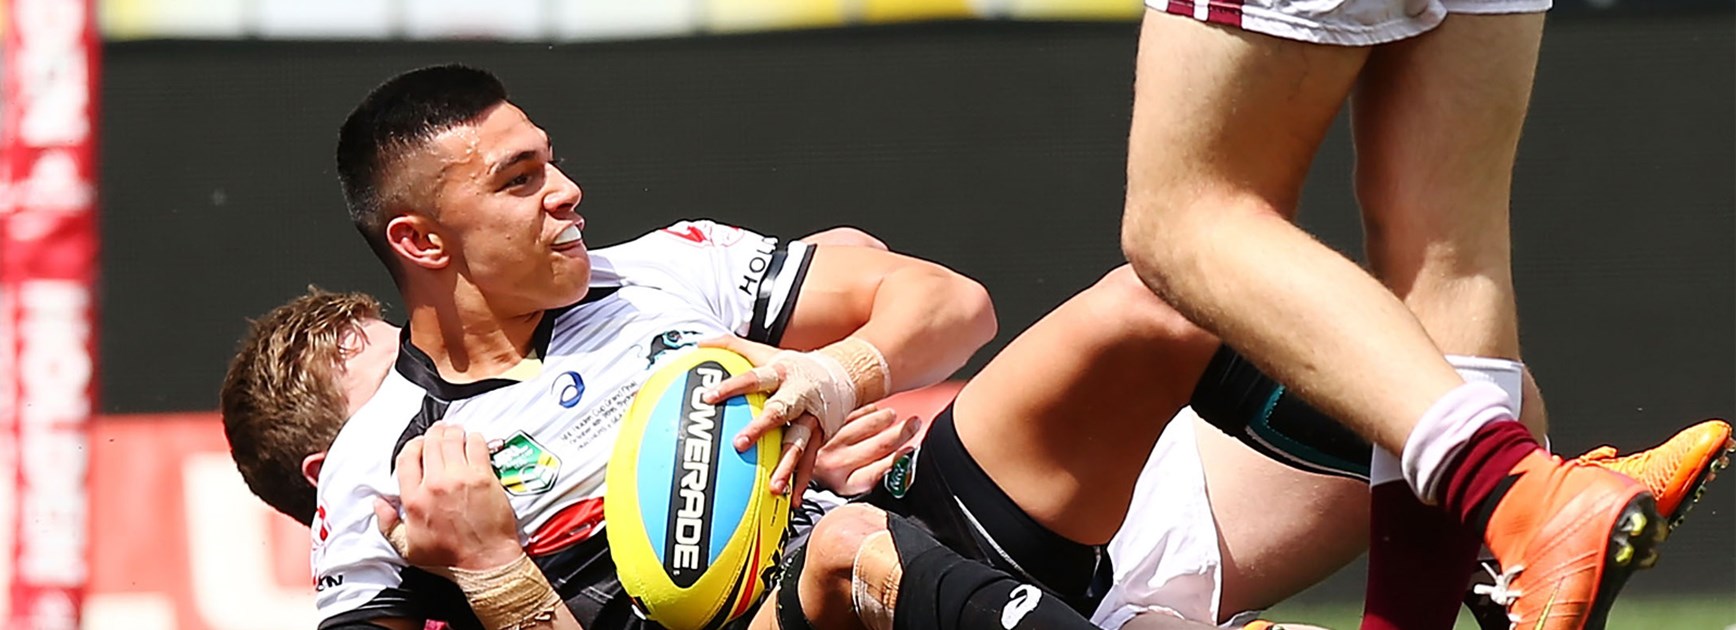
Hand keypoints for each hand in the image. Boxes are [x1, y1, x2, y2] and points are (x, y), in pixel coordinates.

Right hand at [374, 424, 521, 572]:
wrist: (485, 562)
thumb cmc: (449, 558)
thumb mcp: (407, 548)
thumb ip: (388, 524)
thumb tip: (378, 503)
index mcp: (414, 500)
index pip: (406, 459)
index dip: (412, 446)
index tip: (418, 445)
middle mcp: (435, 484)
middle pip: (430, 443)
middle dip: (434, 433)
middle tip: (439, 432)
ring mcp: (461, 478)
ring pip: (453, 439)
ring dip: (453, 431)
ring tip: (455, 432)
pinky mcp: (484, 476)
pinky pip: (477, 445)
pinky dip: (475, 438)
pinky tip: (474, 440)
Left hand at [700, 336, 861, 494]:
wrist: (841, 374)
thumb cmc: (793, 366)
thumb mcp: (766, 352)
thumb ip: (732, 346)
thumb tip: (700, 343)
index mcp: (781, 374)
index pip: (753, 378)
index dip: (731, 386)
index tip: (708, 397)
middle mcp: (798, 396)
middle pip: (778, 411)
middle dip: (761, 428)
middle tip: (739, 443)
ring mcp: (811, 419)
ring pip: (797, 443)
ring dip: (786, 465)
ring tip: (774, 486)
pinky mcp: (819, 437)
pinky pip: (809, 462)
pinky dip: (801, 482)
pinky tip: (792, 499)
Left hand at [812, 404, 920, 495]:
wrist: (790, 468)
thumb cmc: (824, 476)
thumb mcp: (849, 485)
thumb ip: (874, 476)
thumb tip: (901, 464)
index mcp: (847, 482)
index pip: (881, 469)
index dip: (901, 458)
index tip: (912, 448)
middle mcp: (838, 463)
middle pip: (880, 444)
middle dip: (902, 432)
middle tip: (915, 423)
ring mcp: (829, 442)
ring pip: (866, 425)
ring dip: (884, 419)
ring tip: (892, 416)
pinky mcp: (821, 425)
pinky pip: (850, 413)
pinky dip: (865, 410)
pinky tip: (874, 409)